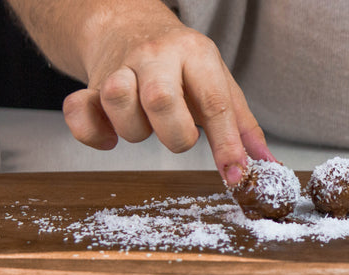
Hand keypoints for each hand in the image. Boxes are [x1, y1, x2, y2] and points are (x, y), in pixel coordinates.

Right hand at [62, 9, 274, 185]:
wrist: (129, 25)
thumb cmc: (182, 64)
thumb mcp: (219, 83)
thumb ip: (242, 125)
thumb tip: (268, 164)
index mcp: (196, 54)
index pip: (215, 103)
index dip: (227, 145)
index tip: (236, 175)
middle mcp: (156, 56)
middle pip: (162, 101)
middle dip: (176, 136)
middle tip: (180, 135)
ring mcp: (120, 68)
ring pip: (120, 105)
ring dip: (136, 130)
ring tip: (147, 123)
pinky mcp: (90, 85)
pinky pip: (79, 113)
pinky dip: (93, 133)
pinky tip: (111, 135)